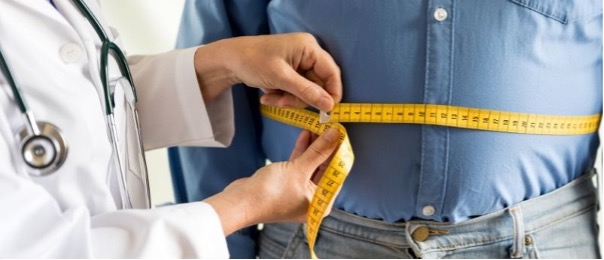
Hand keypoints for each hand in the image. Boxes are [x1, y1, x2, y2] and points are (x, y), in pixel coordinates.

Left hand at [194, 33, 341, 110]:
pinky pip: (295, 89)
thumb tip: (330, 105)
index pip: (332, 73)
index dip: (332, 93)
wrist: (227, 60)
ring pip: (305, 90)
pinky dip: (283, 95)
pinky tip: (267, 94)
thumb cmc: (253, 61)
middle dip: (299, 98)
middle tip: (282, 103)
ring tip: (270, 98)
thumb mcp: (281, 78)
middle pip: (317, 84)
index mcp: (309, 48)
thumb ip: (307, 92)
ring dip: (289, 99)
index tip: (326, 111)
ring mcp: (298, 62)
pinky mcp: (289, 71)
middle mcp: (307, 53)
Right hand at [204, 129, 338, 235]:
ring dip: (313, 146)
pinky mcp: (286, 183)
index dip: (339, 152)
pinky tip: (305, 135)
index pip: (336, 174)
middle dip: (326, 147)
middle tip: (331, 127)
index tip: (342, 134)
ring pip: (311, 165)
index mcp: (321, 202)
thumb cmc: (271, 193)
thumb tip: (336, 135)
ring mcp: (298, 191)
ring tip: (318, 127)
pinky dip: (302, 151)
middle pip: (324, 168)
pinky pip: (299, 165)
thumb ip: (319, 151)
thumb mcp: (299, 169)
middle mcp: (312, 199)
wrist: (241, 201)